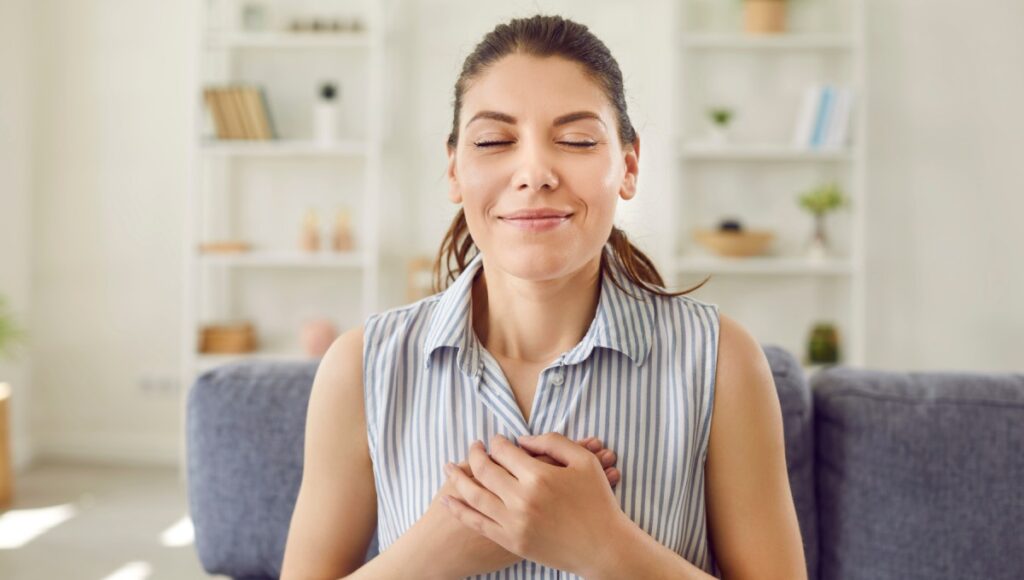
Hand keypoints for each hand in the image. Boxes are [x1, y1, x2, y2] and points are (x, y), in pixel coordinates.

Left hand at [441, 433, 628, 576]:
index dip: (497, 442)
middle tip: (473, 446)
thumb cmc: (597, 501)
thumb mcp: (584, 461)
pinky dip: (459, 510)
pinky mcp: (511, 542)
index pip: (504, 451)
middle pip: (484, 470)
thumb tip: (522, 440)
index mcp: (539, 476)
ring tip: (448, 467)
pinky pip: (477, 523)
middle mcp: (522, 500)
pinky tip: (447, 499)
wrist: (603, 547)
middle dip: (474, 454)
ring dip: (457, 479)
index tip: (496, 440)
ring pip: (474, 496)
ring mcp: (514, 524)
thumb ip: (553, 442)